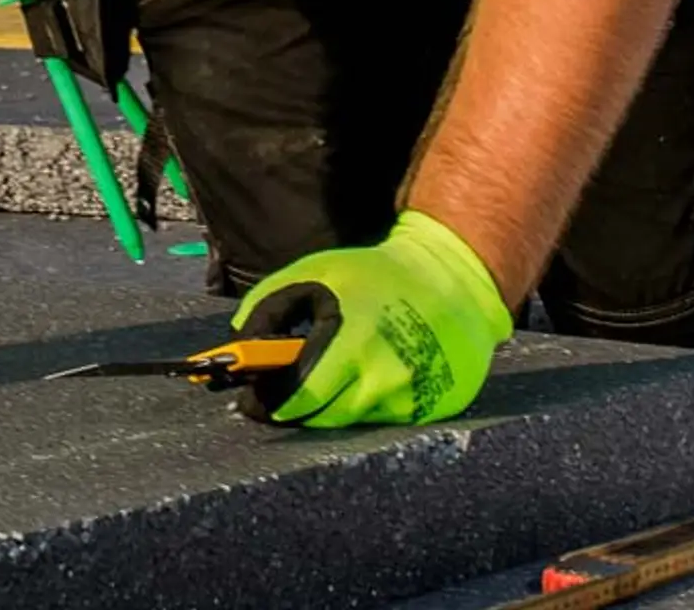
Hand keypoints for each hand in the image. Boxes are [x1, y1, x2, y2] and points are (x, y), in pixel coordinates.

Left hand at [231, 210, 511, 428]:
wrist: (453, 280)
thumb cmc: (377, 275)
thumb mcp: (316, 272)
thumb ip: (271, 303)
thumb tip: (241, 340)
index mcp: (353, 340)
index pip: (302, 394)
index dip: (273, 402)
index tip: (251, 402)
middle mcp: (385, 377)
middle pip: (324, 417)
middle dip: (298, 407)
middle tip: (284, 392)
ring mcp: (412, 398)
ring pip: (353, 421)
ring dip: (333, 404)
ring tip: (333, 372)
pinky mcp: (433, 411)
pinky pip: (383, 419)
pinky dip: (367, 404)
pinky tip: (370, 374)